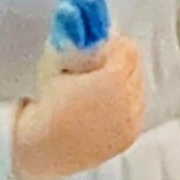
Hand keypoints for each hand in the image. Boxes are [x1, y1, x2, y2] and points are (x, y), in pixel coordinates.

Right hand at [12, 36, 144, 179]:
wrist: (42, 146)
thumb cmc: (47, 103)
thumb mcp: (60, 65)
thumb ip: (81, 47)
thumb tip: (91, 33)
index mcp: (113, 78)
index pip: (127, 49)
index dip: (114, 44)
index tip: (102, 44)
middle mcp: (128, 100)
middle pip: (135, 69)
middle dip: (120, 63)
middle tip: (100, 65)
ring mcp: (131, 121)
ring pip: (137, 92)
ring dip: (124, 85)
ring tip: (99, 89)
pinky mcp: (128, 137)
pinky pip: (134, 113)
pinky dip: (124, 107)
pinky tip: (103, 108)